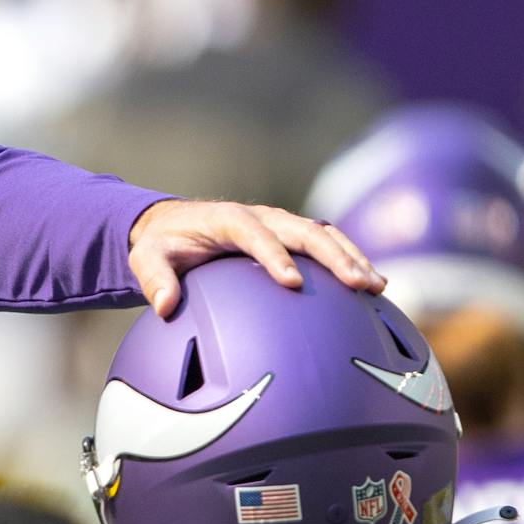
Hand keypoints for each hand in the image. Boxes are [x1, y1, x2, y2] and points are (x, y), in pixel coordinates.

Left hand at [128, 198, 381, 318]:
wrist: (174, 226)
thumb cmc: (162, 245)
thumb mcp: (147, 258)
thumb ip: (154, 279)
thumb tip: (165, 306)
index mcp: (227, 219)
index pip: (255, 234)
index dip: (274, 256)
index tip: (292, 283)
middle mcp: (260, 216)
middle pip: (302, 231)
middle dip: (332, 256)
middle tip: (357, 284)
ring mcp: (279, 224)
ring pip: (323, 235)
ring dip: (350, 258)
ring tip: (376, 287)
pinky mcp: (290, 236)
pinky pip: (325, 244)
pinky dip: (349, 259)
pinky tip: (371, 287)